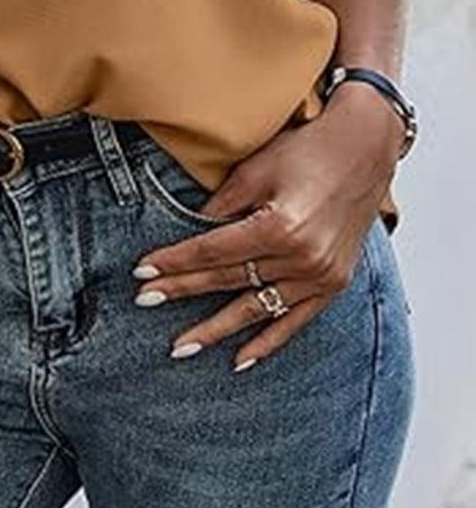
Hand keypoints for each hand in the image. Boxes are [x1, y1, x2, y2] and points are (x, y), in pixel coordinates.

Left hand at [130, 85, 403, 370]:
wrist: (364, 147)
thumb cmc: (308, 149)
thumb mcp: (256, 169)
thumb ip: (222, 206)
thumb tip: (190, 233)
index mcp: (280, 227)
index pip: (212, 252)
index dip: (174, 263)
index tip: (142, 273)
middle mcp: (302, 258)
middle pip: (227, 280)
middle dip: (182, 291)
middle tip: (145, 302)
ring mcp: (321, 275)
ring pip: (255, 309)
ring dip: (216, 329)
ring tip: (180, 347)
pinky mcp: (334, 283)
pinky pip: (294, 321)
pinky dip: (267, 342)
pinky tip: (239, 360)